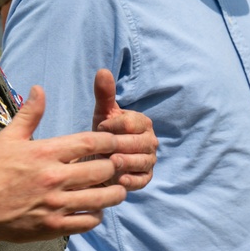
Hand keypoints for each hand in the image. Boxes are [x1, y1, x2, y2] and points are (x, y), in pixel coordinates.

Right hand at [0, 85, 129, 246]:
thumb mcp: (8, 138)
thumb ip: (29, 114)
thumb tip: (39, 88)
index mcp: (46, 153)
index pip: (91, 142)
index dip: (110, 140)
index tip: (114, 141)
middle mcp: (53, 178)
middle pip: (102, 169)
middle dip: (115, 165)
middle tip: (117, 164)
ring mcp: (55, 204)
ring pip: (102, 199)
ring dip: (114, 192)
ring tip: (115, 188)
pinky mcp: (53, 227)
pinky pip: (88, 222)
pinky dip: (97, 215)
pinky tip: (95, 209)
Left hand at [90, 69, 157, 190]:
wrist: (101, 159)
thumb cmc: (104, 133)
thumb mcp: (102, 113)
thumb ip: (104, 94)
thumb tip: (102, 70)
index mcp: (143, 122)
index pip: (130, 123)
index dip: (111, 126)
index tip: (98, 128)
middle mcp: (151, 141)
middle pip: (136, 143)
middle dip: (117, 146)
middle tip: (100, 149)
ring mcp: (149, 160)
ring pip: (140, 161)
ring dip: (125, 162)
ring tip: (110, 163)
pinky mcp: (145, 178)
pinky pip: (141, 180)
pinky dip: (132, 180)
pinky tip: (119, 180)